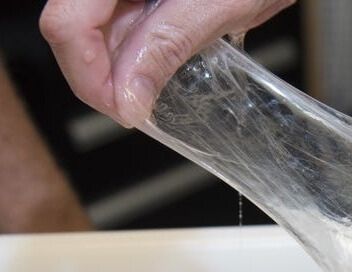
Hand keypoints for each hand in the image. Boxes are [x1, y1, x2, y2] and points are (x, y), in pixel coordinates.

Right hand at [40, 0, 296, 126]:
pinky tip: (160, 69)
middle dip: (101, 77)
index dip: (88, 75)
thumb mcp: (214, 7)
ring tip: (151, 94)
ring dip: (118, 70)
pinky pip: (122, 27)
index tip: (122, 110)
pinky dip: (136, 55)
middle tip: (137, 110)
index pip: (67, 23)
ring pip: (95, 33)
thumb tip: (129, 99)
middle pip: (73, 30)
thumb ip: (166, 47)